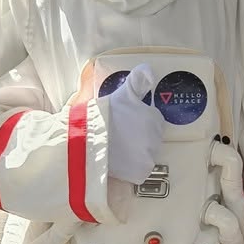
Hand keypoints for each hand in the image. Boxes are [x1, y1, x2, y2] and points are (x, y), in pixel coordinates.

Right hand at [106, 65, 166, 185]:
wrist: (87, 139)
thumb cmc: (104, 115)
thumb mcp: (122, 93)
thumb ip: (138, 80)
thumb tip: (149, 70)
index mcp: (154, 119)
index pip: (154, 121)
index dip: (139, 120)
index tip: (126, 122)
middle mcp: (156, 139)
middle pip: (152, 138)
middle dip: (140, 136)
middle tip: (121, 134)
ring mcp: (149, 157)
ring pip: (146, 154)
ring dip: (136, 152)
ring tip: (118, 147)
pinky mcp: (140, 173)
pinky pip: (141, 171)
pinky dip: (133, 169)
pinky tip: (121, 161)